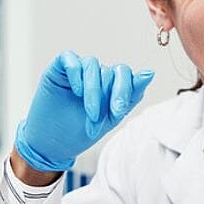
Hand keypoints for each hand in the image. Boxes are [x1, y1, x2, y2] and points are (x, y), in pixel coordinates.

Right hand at [14, 51, 153, 170]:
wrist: (53, 144)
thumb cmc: (81, 131)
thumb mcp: (110, 118)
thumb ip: (130, 96)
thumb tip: (150, 72)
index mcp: (111, 85)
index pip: (126, 75)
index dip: (125, 91)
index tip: (118, 112)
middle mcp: (96, 75)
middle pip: (112, 71)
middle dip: (111, 96)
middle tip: (105, 116)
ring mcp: (78, 70)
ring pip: (93, 66)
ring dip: (94, 92)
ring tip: (90, 114)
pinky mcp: (59, 68)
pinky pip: (71, 60)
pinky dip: (76, 74)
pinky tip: (76, 91)